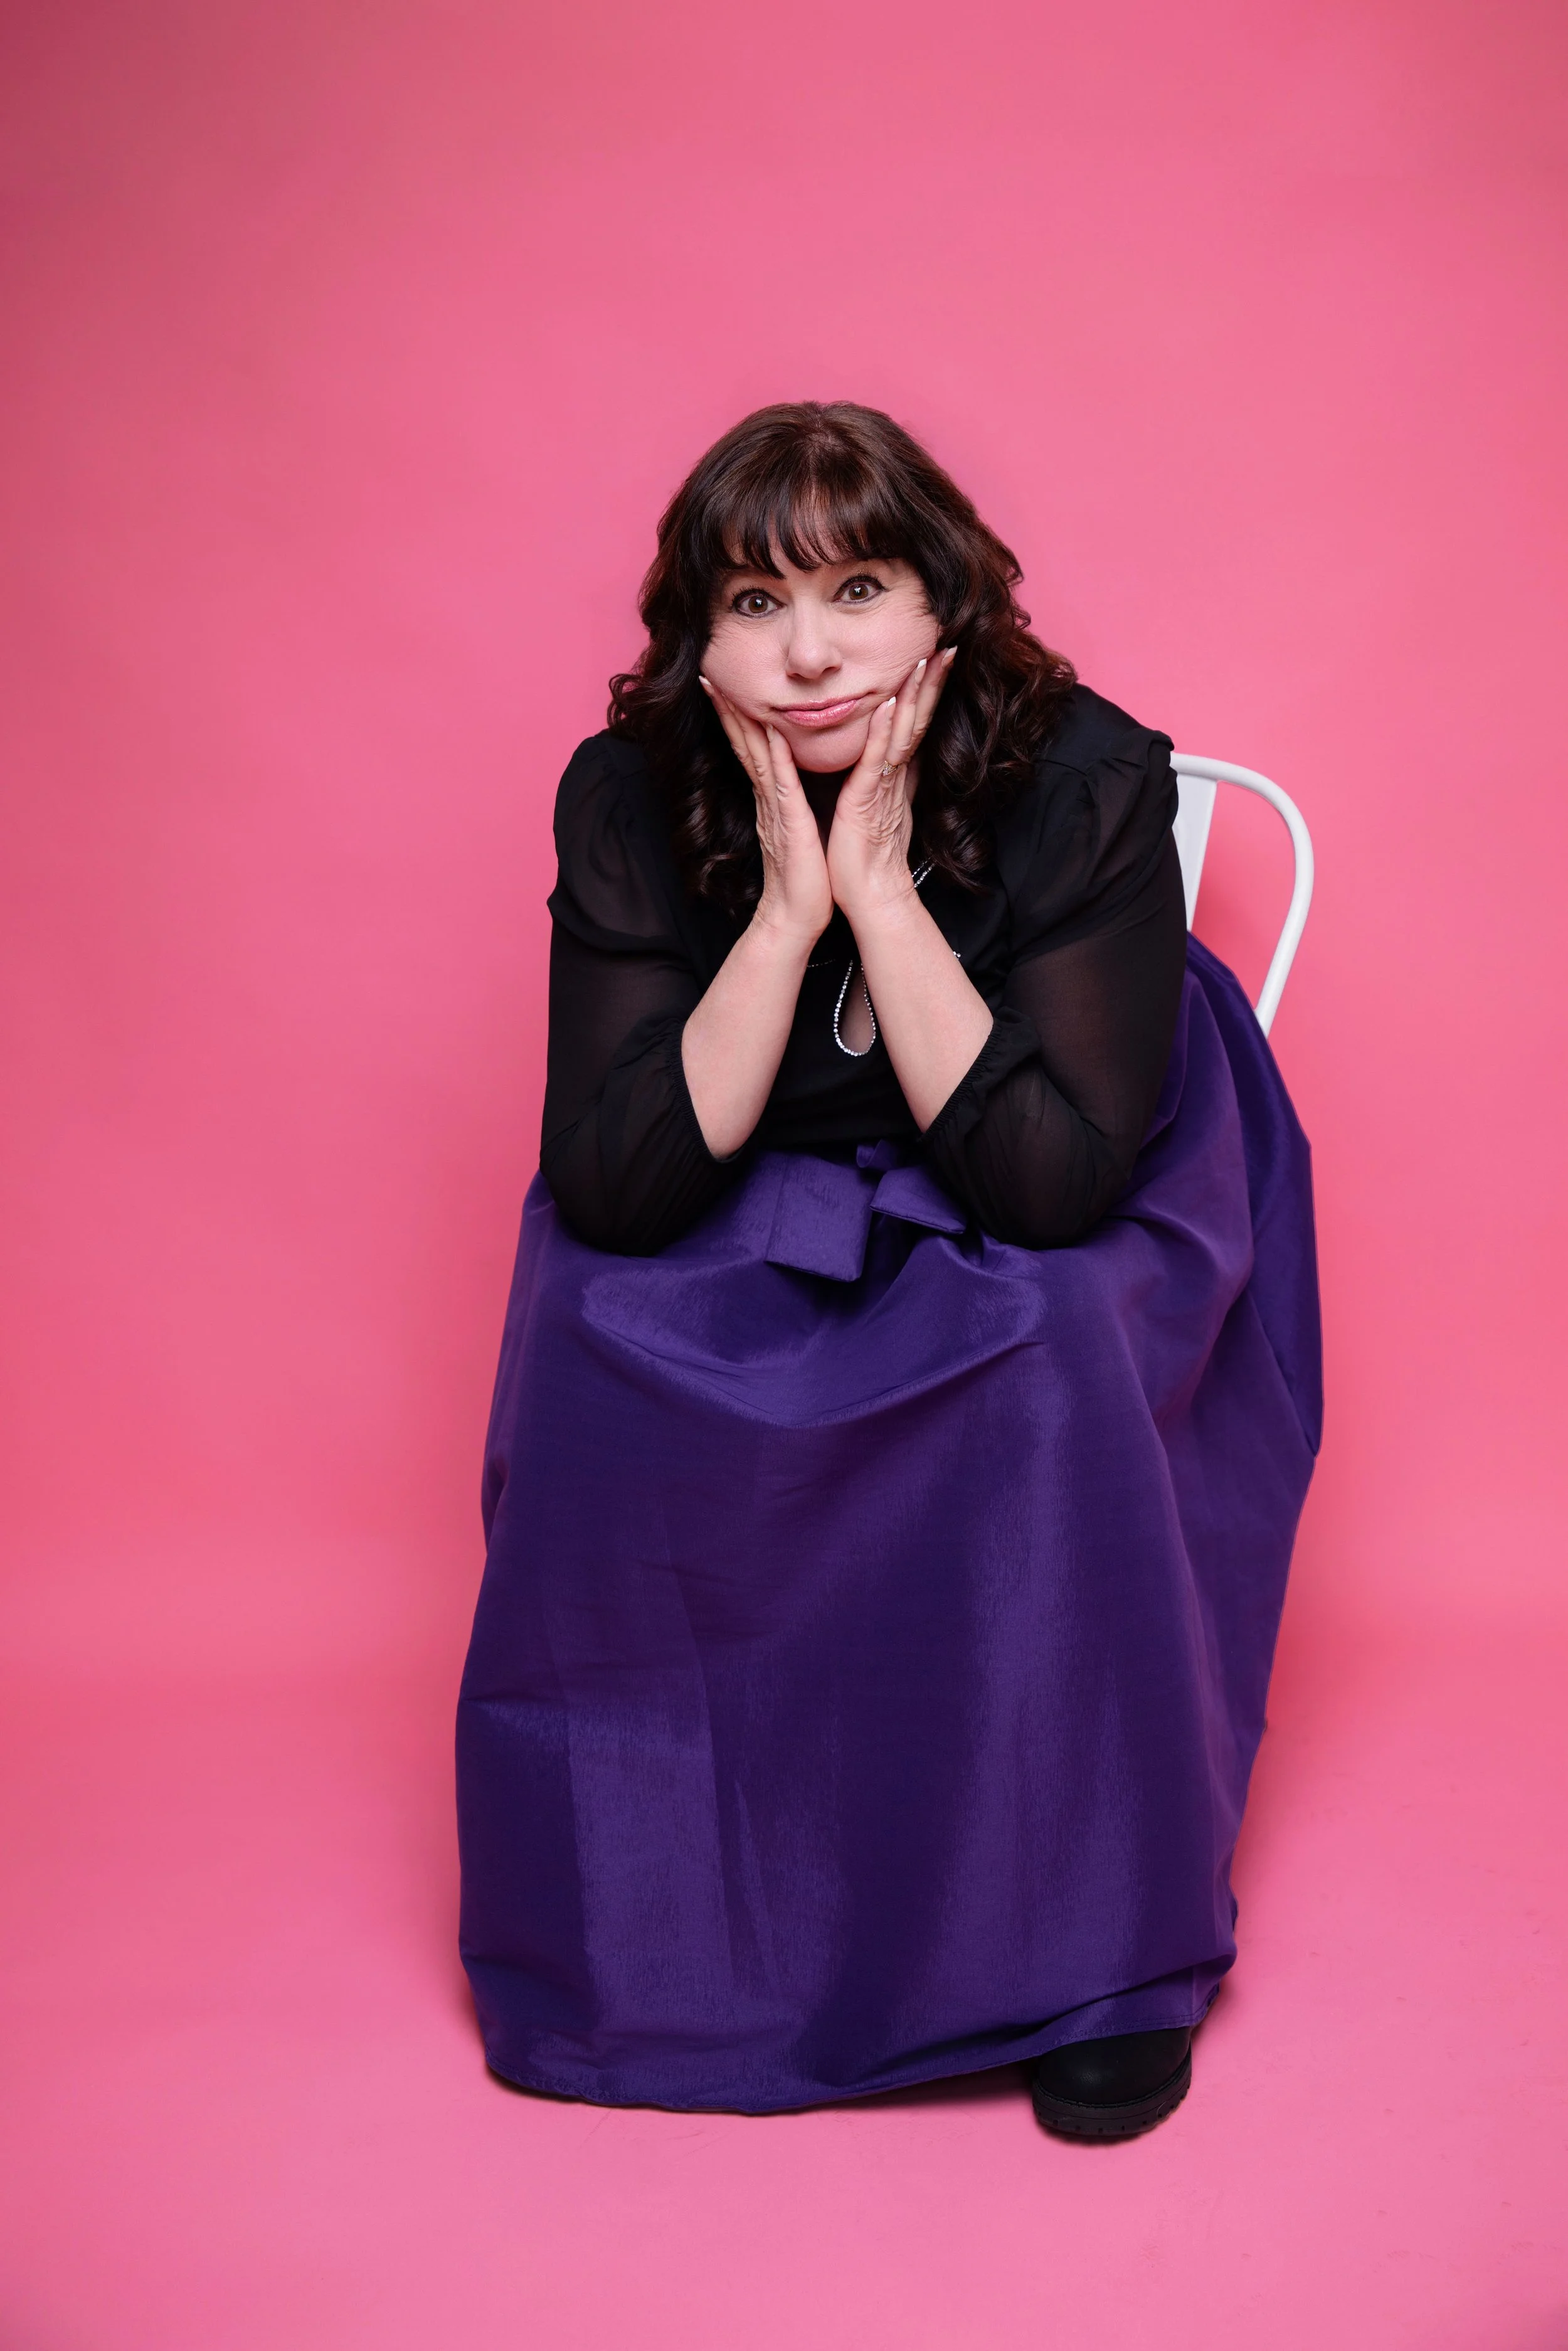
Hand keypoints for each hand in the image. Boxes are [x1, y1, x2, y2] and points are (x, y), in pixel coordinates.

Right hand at [701, 677, 832, 947]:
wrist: (797, 915)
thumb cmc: (805, 875)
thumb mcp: (799, 828)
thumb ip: (793, 802)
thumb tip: (794, 781)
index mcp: (772, 798)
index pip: (752, 748)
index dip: (737, 716)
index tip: (725, 686)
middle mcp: (767, 798)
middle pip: (743, 744)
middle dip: (726, 708)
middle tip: (709, 674)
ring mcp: (775, 809)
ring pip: (754, 755)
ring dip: (740, 721)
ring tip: (724, 689)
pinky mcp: (789, 823)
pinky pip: (782, 784)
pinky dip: (775, 757)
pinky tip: (770, 731)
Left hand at [825, 648, 956, 922]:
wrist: (868, 895)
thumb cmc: (865, 855)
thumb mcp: (877, 806)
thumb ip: (887, 779)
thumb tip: (894, 757)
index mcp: (895, 774)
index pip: (916, 722)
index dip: (930, 689)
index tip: (941, 655)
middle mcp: (895, 775)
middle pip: (920, 718)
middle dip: (934, 681)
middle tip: (949, 644)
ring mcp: (885, 786)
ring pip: (906, 732)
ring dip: (917, 696)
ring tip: (928, 660)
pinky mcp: (869, 800)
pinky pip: (879, 760)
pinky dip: (887, 731)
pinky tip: (894, 704)